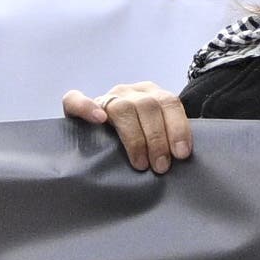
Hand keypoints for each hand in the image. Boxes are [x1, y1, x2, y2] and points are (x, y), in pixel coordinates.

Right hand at [63, 81, 193, 173]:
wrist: (101, 135)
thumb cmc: (138, 141)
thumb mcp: (156, 136)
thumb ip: (168, 138)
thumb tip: (184, 157)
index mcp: (152, 94)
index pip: (169, 102)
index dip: (178, 127)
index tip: (182, 153)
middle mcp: (130, 92)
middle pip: (148, 106)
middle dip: (157, 138)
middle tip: (161, 166)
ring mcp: (106, 97)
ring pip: (122, 108)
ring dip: (135, 137)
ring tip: (140, 163)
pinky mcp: (78, 105)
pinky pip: (75, 100)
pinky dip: (87, 107)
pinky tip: (99, 120)